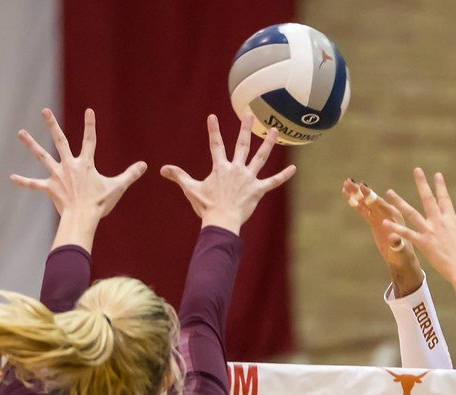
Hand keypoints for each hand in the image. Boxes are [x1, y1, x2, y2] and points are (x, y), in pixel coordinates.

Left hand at [11, 108, 146, 250]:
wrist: (83, 217)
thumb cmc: (100, 203)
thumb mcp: (117, 188)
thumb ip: (130, 175)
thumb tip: (144, 165)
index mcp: (86, 164)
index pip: (90, 140)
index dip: (90, 125)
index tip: (89, 110)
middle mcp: (69, 166)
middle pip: (59, 141)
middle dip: (52, 125)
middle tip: (45, 111)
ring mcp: (58, 176)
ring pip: (42, 156)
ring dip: (31, 144)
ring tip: (20, 133)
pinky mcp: (50, 188)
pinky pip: (35, 184)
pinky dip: (24, 182)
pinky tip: (12, 178)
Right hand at [161, 114, 295, 233]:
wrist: (221, 221)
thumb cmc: (206, 207)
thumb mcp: (191, 189)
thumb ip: (179, 176)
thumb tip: (161, 169)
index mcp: (220, 168)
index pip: (216, 145)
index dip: (213, 131)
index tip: (212, 116)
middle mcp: (236, 169)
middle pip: (242, 144)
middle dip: (245, 128)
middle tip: (249, 113)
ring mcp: (248, 178)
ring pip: (261, 157)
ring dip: (268, 143)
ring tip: (274, 130)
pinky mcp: (258, 190)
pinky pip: (273, 182)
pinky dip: (283, 176)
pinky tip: (294, 169)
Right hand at [342, 178, 422, 297]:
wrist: (402, 260)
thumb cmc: (403, 256)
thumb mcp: (400, 251)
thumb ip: (397, 244)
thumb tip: (394, 238)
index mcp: (395, 217)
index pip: (381, 204)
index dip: (371, 196)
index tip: (362, 186)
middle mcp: (388, 214)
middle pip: (372, 200)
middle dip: (360, 191)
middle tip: (349, 181)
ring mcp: (381, 217)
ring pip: (367, 204)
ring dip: (356, 194)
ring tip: (345, 184)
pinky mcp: (375, 222)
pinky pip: (364, 211)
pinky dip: (356, 204)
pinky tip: (347, 195)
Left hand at [382, 169, 455, 307]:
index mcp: (450, 219)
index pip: (444, 198)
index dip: (440, 186)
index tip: (436, 174)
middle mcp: (439, 222)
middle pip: (428, 198)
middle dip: (422, 183)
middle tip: (417, 170)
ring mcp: (430, 231)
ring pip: (411, 213)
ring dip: (399, 202)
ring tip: (389, 192)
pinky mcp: (423, 243)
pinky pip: (406, 234)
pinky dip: (396, 228)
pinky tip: (385, 222)